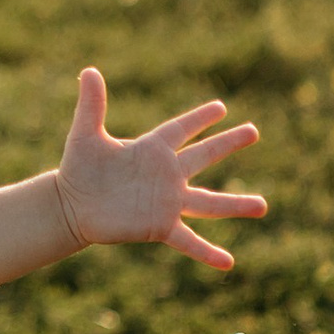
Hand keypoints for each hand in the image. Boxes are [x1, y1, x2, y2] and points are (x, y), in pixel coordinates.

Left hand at [51, 68, 264, 272]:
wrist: (71, 207)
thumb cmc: (78, 169)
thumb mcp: (85, 134)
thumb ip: (92, 104)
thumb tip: (88, 70)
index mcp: (152, 149)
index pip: (182, 129)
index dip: (200, 118)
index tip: (221, 108)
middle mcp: (166, 174)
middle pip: (204, 155)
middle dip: (228, 143)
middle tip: (253, 131)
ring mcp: (167, 201)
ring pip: (209, 203)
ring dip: (235, 205)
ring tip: (263, 206)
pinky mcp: (160, 227)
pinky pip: (189, 241)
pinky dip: (207, 252)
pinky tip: (227, 263)